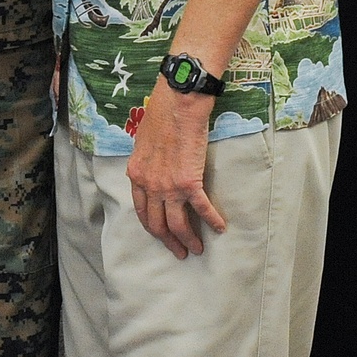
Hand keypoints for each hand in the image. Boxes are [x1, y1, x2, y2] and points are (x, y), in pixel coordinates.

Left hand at [125, 81, 225, 259]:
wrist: (178, 104)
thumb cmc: (161, 115)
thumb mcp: (143, 142)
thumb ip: (146, 161)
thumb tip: (153, 169)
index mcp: (136, 174)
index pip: (141, 210)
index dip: (152, 226)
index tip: (162, 235)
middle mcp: (149, 185)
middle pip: (157, 223)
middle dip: (169, 241)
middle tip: (180, 251)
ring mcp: (168, 186)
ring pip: (177, 224)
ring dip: (188, 240)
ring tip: (197, 249)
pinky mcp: (189, 182)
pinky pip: (202, 209)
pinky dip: (212, 221)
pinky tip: (220, 228)